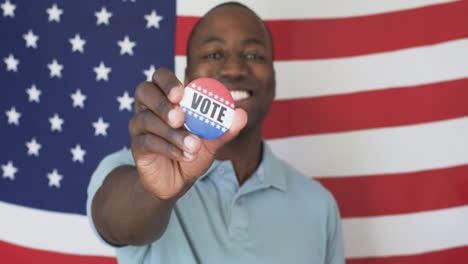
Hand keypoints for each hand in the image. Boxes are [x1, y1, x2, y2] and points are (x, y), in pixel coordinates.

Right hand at [129, 68, 246, 199]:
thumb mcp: (212, 140)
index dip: (168, 81)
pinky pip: (148, 142)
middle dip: (163, 104)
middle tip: (180, 118)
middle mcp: (148, 106)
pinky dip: (169, 148)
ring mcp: (139, 125)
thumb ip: (224, 128)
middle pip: (144, 91)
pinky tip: (185, 155)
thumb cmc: (193, 150)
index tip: (181, 94)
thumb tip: (241, 115)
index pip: (160, 77)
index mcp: (166, 96)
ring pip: (148, 120)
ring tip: (193, 146)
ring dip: (173, 134)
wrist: (179, 180)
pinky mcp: (137, 146)